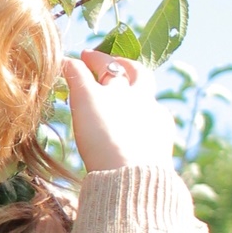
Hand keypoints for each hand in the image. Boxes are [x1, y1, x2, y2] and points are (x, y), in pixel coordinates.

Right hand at [60, 51, 176, 172]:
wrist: (131, 175)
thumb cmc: (105, 135)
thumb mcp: (84, 101)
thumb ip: (77, 78)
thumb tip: (68, 60)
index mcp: (123, 87)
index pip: (106, 65)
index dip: (93, 59)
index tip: (83, 56)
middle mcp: (144, 99)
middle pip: (138, 74)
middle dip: (124, 66)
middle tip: (112, 66)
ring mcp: (157, 121)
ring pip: (150, 99)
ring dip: (138, 93)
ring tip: (127, 97)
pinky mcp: (163, 143)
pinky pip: (157, 122)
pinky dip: (147, 118)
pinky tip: (141, 126)